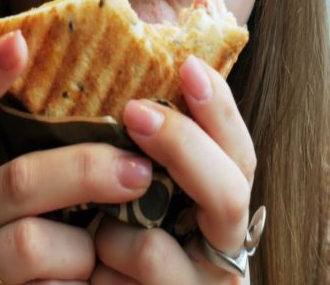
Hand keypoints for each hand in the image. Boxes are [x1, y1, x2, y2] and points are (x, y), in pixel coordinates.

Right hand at [0, 31, 153, 282]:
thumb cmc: (55, 240)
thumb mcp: (52, 194)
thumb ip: (65, 151)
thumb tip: (135, 102)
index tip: (20, 41)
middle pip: (18, 179)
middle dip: (87, 173)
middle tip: (141, 171)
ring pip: (29, 243)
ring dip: (83, 251)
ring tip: (101, 255)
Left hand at [92, 55, 255, 283]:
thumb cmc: (128, 244)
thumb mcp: (146, 197)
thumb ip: (156, 156)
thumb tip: (151, 83)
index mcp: (223, 210)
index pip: (239, 154)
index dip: (221, 110)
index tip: (189, 66)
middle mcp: (225, 249)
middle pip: (228, 192)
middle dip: (183, 146)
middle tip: (135, 112)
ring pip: (154, 249)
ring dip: (113, 233)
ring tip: (94, 231)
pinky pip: (120, 281)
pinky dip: (98, 269)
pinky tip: (90, 270)